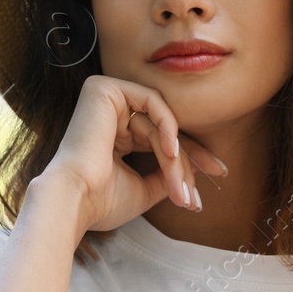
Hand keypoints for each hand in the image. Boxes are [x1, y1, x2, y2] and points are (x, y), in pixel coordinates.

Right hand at [41, 75, 227, 235]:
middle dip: (189, 161)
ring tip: (180, 188)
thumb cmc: (100, 202)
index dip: (190, 158)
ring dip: (176, 158)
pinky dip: (166, 125)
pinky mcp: (103, 89)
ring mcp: (105, 99)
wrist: (74, 200)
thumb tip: (190, 174)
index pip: (160, 140)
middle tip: (203, 187)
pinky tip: (171, 151)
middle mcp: (108, 115)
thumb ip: (166, 176)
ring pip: (160, 123)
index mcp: (113, 137)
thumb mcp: (143, 190)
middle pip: (163, 131)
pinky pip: (151, 100)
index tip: (218, 172)